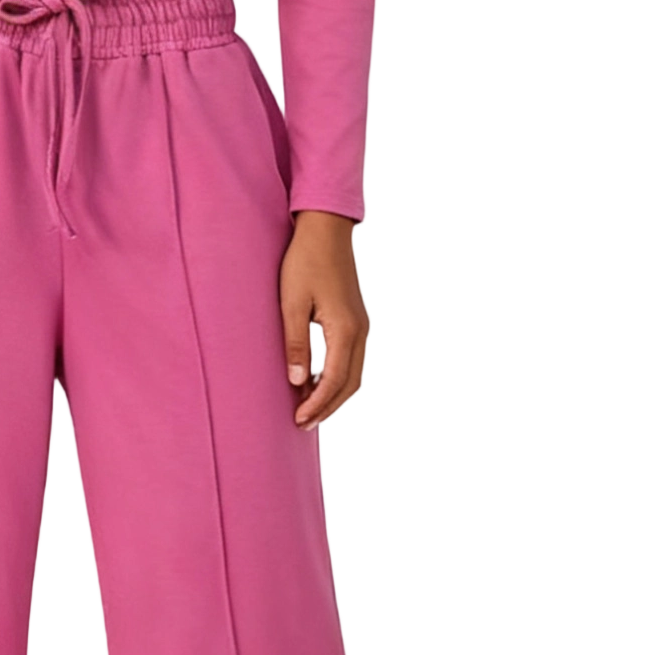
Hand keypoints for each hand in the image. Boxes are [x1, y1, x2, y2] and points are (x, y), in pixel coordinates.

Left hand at [281, 214, 369, 430]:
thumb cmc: (304, 262)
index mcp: (346, 330)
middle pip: (350, 383)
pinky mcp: (356, 319)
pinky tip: (316, 379)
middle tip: (303, 424)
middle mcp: (361, 331)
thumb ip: (297, 343)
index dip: (318, 405)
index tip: (299, 421)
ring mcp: (362, 325)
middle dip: (328, 407)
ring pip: (354, 373)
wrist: (325, 229)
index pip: (334, 381)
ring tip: (309, 408)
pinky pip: (352, 358)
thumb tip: (298, 381)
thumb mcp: (292, 303)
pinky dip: (337, 376)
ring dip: (333, 393)